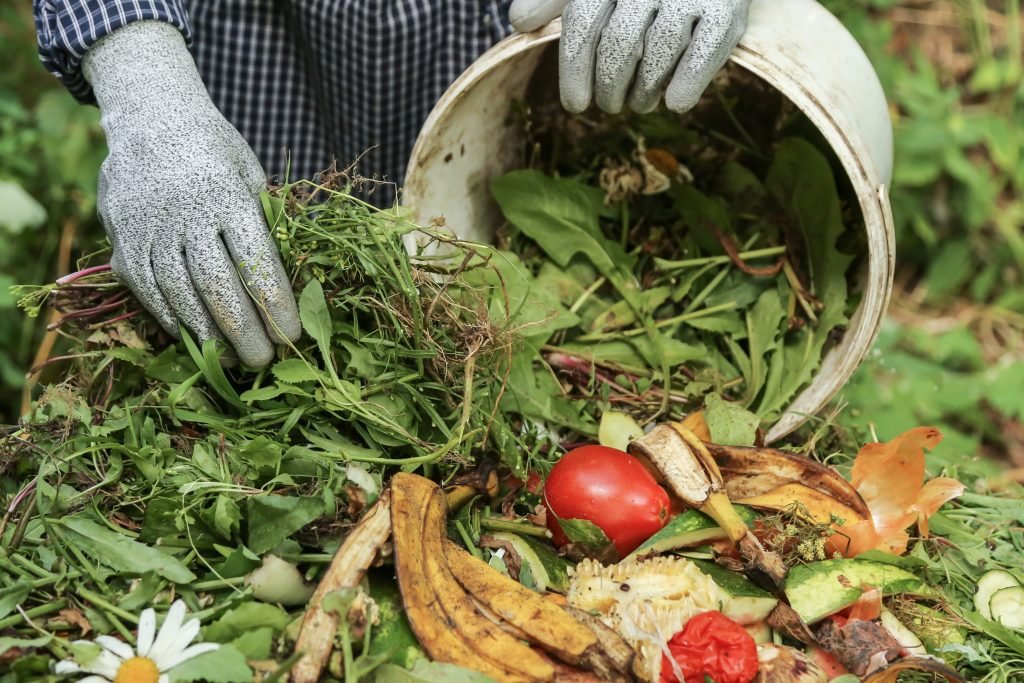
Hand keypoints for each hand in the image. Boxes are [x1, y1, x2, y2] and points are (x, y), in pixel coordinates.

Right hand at [83, 22, 299, 366]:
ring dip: (208, 335)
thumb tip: (291, 283)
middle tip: (264, 362)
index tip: (292, 335)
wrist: (149, 118)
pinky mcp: (123, 239)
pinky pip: (148, 290)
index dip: (275, 305)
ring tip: (232, 360)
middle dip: (244, 331)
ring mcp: (149, 228)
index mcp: (226, 195)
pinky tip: (196, 338)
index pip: (255, 261)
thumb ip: (266, 222)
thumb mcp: (251, 174)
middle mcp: (185, 213)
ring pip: (179, 294)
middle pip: (217, 286)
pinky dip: (173, 319)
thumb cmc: (216, 152)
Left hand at [509, 0, 749, 113]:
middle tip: (610, 106)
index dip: (574, 69)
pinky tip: (675, 104)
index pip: (583, 21)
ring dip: (645, 90)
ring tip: (640, 104)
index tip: (575, 104)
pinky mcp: (728, 7)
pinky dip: (688, 82)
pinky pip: (706, 50)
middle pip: (620, 42)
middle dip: (610, 85)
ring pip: (661, 50)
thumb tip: (518, 20)